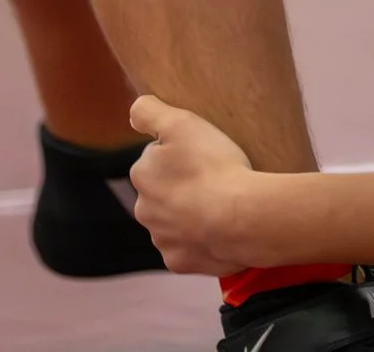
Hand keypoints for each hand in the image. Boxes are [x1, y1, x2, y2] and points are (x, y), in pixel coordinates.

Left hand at [129, 95, 261, 274]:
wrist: (239, 219)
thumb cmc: (212, 166)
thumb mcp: (182, 123)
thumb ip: (150, 112)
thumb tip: (134, 111)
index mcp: (142, 175)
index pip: (156, 159)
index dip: (180, 155)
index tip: (202, 156)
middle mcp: (144, 209)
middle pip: (162, 193)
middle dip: (181, 188)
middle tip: (213, 180)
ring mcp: (161, 239)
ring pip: (174, 222)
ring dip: (190, 215)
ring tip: (222, 206)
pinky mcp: (180, 263)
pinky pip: (189, 248)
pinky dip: (201, 241)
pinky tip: (221, 231)